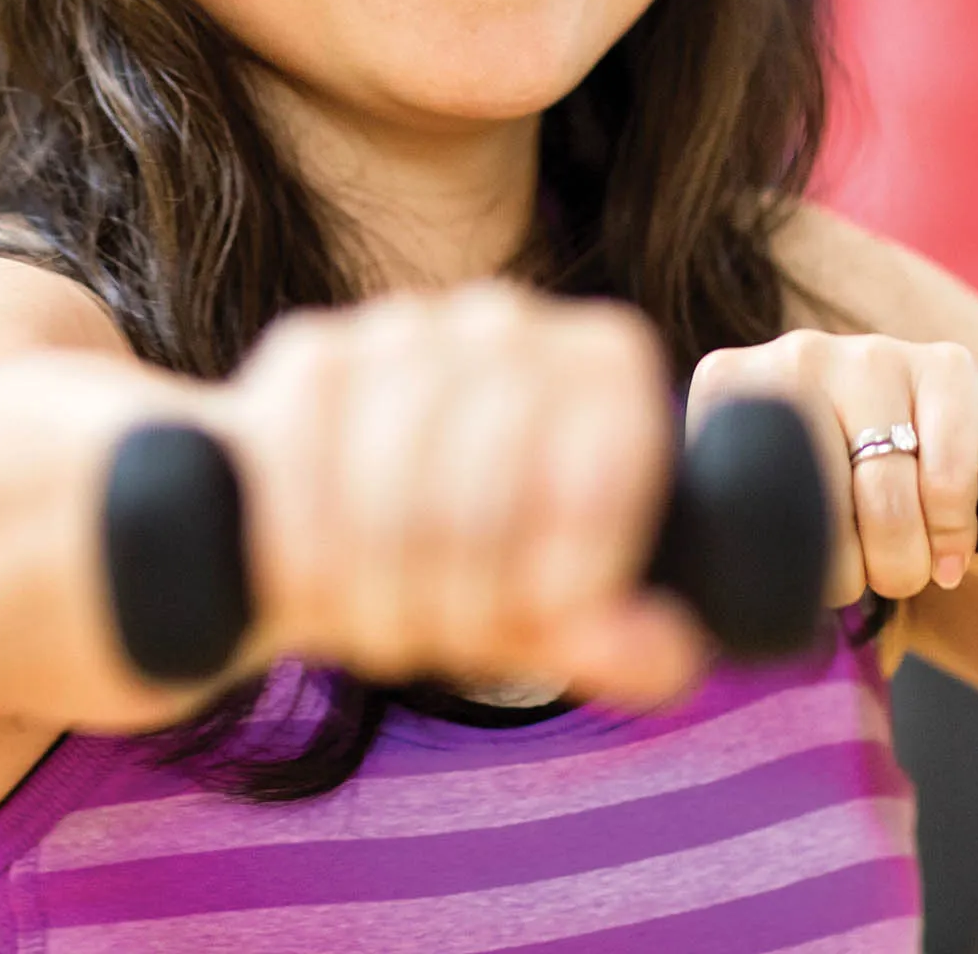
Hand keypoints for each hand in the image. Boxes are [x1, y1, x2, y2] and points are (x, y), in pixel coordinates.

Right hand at [217, 283, 705, 706]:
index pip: (608, 463)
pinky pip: (312, 482)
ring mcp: (404, 327)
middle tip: (455, 639)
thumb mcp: (546, 620)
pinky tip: (324, 590)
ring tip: (393, 626)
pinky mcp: (313, 356)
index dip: (578, 563)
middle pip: (496, 483)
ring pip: (400, 491)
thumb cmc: (467, 568)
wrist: (327, 533)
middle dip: (470, 596)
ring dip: (391, 594)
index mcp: (604, 363)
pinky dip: (318, 564)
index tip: (549, 616)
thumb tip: (666, 655)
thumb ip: (616, 642)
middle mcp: (508, 321)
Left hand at [686, 329, 977, 607]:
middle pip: (821, 506)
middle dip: (854, 572)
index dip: (793, 561)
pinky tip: (950, 552)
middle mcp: (798, 355)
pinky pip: (949, 478)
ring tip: (908, 568)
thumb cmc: (829, 478)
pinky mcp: (948, 364)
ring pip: (888, 499)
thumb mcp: (761, 490)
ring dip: (906, 560)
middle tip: (867, 580)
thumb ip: (721, 521)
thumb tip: (693, 607)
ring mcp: (873, 353)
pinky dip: (954, 534)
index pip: (753, 503)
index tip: (810, 572)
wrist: (925, 426)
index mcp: (733, 383)